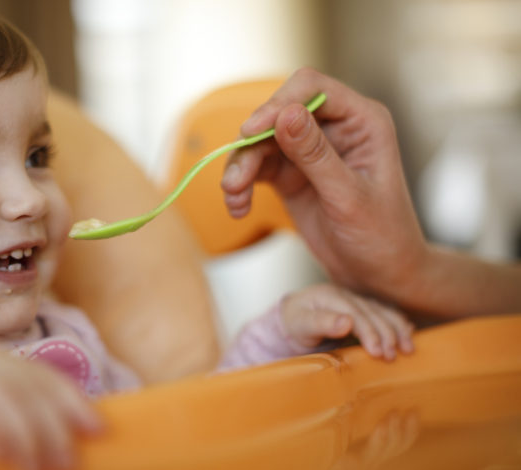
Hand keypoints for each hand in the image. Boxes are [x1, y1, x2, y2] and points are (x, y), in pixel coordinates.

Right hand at [0, 345, 102, 469]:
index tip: (97, 429)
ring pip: (0, 393)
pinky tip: (2, 454)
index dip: (71, 400)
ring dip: (26, 433)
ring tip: (37, 468)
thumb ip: (21, 429)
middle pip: (25, 383)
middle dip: (52, 425)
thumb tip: (71, 444)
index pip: (40, 376)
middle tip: (65, 464)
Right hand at [221, 67, 426, 303]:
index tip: (250, 131)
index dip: (277, 103)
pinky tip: (238, 208)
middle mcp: (334, 128)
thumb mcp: (349, 197)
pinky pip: (256, 167)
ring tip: (234, 197)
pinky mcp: (291, 173)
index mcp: (361, 121)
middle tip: (235, 180)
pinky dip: (241, 185)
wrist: (378, 275)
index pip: (311, 88)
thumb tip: (285, 114)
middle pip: (277, 113)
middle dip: (252, 144)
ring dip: (241, 167)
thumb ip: (316, 155)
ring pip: (260, 142)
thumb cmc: (381, 236)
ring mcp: (309, 150)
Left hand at [280, 283, 414, 360]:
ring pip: (383, 312)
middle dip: (386, 334)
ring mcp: (357, 301)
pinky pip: (385, 314)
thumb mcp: (300, 325)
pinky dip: (398, 324)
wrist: (291, 320)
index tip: (377, 352)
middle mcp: (346, 295)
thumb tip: (347, 322)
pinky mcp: (364, 310)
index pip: (355, 313)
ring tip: (408, 350)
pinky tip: (409, 334)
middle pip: (373, 313)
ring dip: (398, 330)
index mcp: (330, 296)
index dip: (369, 332)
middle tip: (392, 357)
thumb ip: (321, 323)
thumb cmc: (294, 324)